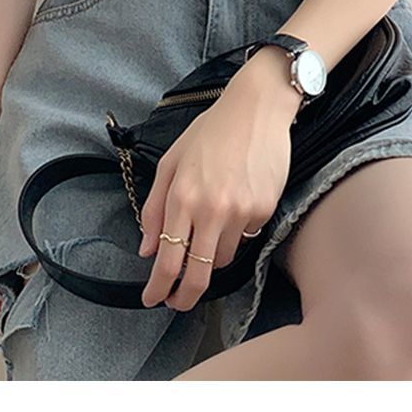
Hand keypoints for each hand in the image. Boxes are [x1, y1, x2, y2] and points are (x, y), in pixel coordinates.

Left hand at [137, 73, 293, 311]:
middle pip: (197, 274)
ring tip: (210, 228)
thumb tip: (147, 248)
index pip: (168, 259)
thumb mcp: (172, 162)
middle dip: (184, 297)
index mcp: (182, 196)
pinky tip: (236, 203)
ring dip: (211, 257)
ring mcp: (241, 212)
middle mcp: (211, 209)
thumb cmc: (211, 131)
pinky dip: (237, 231)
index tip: (153, 299)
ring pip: (223, 259)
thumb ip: (155, 207)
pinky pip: (246, 237)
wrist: (256, 108)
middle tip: (177, 303)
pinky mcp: (264, 210)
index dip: (158, 287)